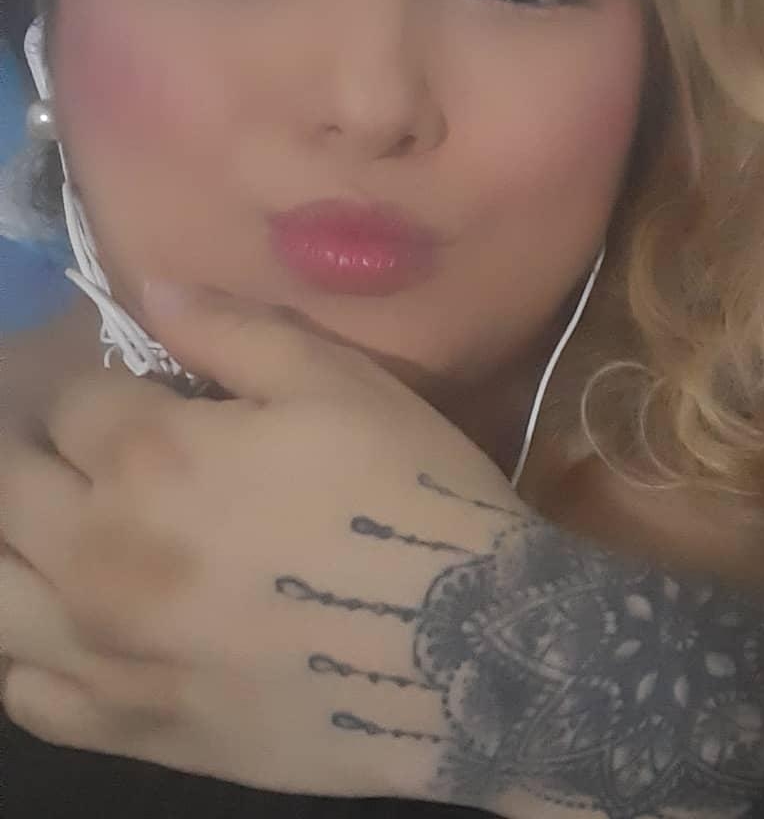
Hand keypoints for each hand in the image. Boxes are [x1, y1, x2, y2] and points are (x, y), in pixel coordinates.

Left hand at [0, 284, 521, 796]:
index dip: (100, 386)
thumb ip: (235, 330)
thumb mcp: (341, 383)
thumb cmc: (410, 493)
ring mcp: (105, 650)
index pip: (71, 402)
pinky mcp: (132, 726)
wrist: (465, 647)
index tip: (138, 391)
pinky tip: (63, 625)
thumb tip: (155, 289)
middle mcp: (99, 552)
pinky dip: (23, 649)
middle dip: (37, 451)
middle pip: (8, 486)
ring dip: (14, 542)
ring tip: (62, 527)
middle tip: (95, 449)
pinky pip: (26, 692)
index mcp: (151, 456)